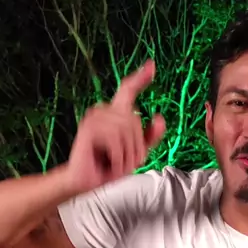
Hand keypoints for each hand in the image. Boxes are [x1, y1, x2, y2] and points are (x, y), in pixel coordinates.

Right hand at [64, 61, 165, 193]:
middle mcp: (103, 110)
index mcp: (115, 113)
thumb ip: (149, 137)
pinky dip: (118, 157)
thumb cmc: (109, 166)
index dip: (140, 78)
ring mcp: (94, 117)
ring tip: (117, 164)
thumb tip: (160, 117)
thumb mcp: (135, 153)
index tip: (152, 66)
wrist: (87, 182)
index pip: (128, 90)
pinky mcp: (88, 129)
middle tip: (126, 162)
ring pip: (127, 130)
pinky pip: (116, 139)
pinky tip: (109, 164)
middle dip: (137, 147)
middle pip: (134, 119)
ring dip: (127, 155)